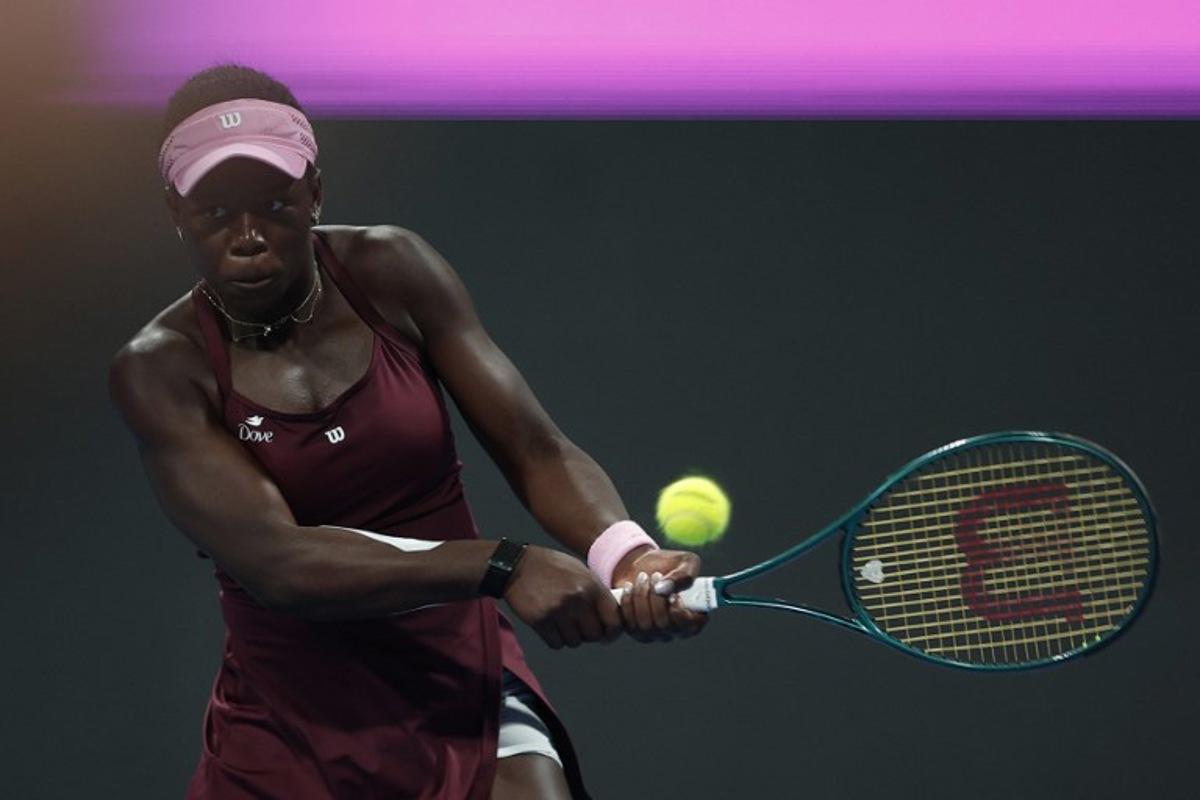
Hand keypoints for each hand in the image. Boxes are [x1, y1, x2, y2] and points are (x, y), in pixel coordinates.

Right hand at [502, 545, 622, 648]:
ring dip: (571, 637)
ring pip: (575, 641)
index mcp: (591, 586)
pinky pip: (556, 644)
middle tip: (581, 627)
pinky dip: (555, 639)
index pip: (614, 620)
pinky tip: (551, 626)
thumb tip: (612, 614)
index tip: (608, 634)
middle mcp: (578, 599)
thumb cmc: (550, 567)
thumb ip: (596, 591)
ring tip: (563, 623)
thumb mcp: (580, 570)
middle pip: (594, 635)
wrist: (516, 565)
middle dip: (589, 634)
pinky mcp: (541, 621)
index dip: (612, 631)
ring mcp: (559, 611)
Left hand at [612, 547, 708, 642]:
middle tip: (655, 575)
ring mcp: (655, 634)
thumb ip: (683, 575)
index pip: (691, 627)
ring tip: (642, 577)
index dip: (681, 614)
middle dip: (657, 598)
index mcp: (694, 617)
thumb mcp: (686, 562)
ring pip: (646, 626)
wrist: (644, 565)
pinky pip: (629, 624)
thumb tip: (664, 588)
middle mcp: (675, 630)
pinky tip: (629, 586)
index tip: (673, 596)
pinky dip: (628, 603)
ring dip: (641, 597)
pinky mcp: (636, 631)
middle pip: (665, 625)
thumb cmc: (671, 565)